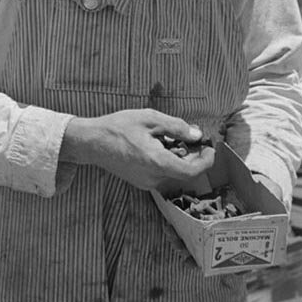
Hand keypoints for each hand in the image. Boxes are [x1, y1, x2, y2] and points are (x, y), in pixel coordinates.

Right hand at [60, 109, 214, 191]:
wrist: (91, 142)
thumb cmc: (118, 127)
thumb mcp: (150, 118)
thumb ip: (176, 127)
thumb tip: (197, 134)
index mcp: (158, 162)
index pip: (193, 171)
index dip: (206, 160)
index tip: (209, 146)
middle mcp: (153, 178)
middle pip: (185, 172)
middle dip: (194, 155)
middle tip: (194, 135)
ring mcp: (146, 182)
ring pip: (174, 172)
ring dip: (181, 157)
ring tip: (174, 137)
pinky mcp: (140, 181)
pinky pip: (162, 173)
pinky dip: (169, 161)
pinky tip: (161, 145)